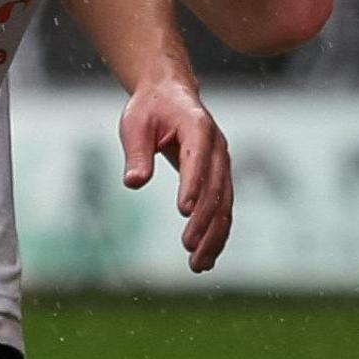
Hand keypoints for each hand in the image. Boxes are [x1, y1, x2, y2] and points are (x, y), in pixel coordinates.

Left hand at [117, 78, 233, 272]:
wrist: (170, 93)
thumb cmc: (150, 109)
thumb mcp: (135, 124)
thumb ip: (137, 153)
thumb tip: (134, 183)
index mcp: (197, 127)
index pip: (198, 158)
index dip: (193, 184)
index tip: (183, 211)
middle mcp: (217, 146)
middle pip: (217, 188)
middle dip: (204, 220)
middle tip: (187, 247)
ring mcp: (222, 163)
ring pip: (225, 204)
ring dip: (214, 236)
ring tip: (198, 265)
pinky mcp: (220, 176)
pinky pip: (223, 208)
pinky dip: (217, 234)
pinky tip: (207, 259)